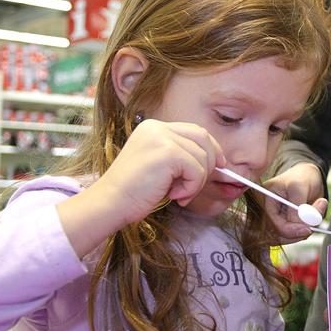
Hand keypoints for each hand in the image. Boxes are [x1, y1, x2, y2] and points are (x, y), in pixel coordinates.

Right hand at [60, 119, 224, 258]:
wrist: (110, 203)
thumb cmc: (134, 191)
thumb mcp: (159, 166)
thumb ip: (181, 156)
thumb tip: (217, 160)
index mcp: (154, 127)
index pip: (195, 131)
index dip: (211, 148)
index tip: (219, 164)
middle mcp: (157, 127)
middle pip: (203, 138)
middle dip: (209, 163)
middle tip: (193, 186)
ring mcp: (162, 138)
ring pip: (202, 158)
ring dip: (195, 182)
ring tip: (176, 193)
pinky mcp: (168, 153)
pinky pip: (197, 171)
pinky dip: (191, 188)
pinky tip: (173, 195)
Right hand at [263, 163, 325, 241]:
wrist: (309, 176)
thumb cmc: (301, 176)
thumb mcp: (298, 187)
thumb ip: (297, 207)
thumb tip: (299, 226)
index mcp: (265, 201)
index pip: (272, 224)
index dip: (290, 230)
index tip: (307, 229)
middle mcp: (269, 213)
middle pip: (280, 234)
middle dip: (300, 230)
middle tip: (316, 218)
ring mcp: (278, 220)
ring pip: (290, 236)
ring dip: (307, 227)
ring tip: (319, 206)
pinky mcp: (288, 224)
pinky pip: (297, 233)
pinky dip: (309, 226)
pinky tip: (316, 212)